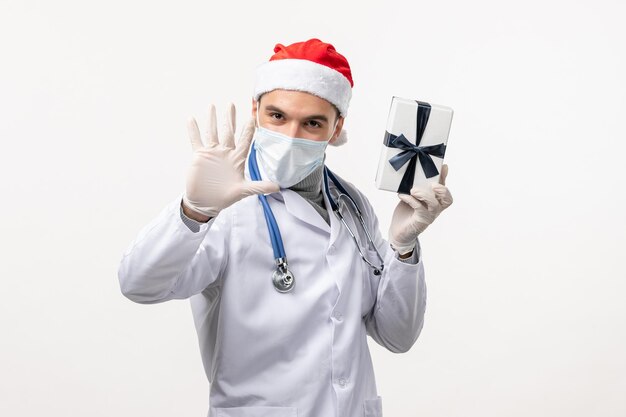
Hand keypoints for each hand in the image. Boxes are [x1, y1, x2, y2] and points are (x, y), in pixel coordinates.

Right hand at [182, 103, 278, 217]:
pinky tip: (191, 119)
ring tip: (212, 106)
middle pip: (228, 131)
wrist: (206, 203)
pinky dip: (193, 130)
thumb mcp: (243, 191)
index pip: (244, 141)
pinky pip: (196, 140)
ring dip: (212, 119)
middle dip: (229, 118)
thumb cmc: (225, 197)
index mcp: (237, 159)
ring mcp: (212, 153)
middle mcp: (225, 153)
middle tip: (231, 104)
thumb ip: (259, 187)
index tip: (251, 118)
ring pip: (212, 132)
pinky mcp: (200, 156)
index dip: (248, 130)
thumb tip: (278, 187)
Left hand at [389, 164, 452, 252]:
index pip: (445, 190)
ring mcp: (430, 215)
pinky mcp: (421, 221)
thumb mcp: (413, 196)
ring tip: (413, 190)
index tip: (443, 167)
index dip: (445, 179)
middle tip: (431, 184)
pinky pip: (419, 209)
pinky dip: (411, 200)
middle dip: (442, 190)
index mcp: (436, 201)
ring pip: (434, 204)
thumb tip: (419, 171)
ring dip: (424, 195)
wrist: (398, 230)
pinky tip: (402, 195)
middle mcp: (436, 209)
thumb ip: (418, 186)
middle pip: (447, 199)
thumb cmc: (407, 211)